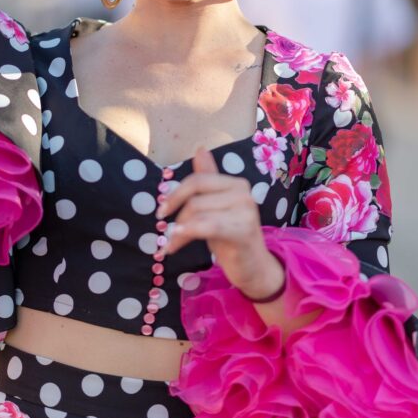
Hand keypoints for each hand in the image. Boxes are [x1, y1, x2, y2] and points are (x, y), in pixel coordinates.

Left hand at [157, 146, 285, 298]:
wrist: (255, 268)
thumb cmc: (232, 237)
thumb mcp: (216, 207)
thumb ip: (208, 180)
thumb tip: (199, 149)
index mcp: (236, 183)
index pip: (197, 180)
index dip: (175, 194)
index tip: (162, 211)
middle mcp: (243, 192)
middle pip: (195, 198)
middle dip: (177, 216)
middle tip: (167, 235)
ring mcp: (246, 211)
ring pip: (198, 212)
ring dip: (178, 232)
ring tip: (171, 245)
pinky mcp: (243, 230)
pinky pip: (207, 226)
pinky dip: (186, 234)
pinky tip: (175, 244)